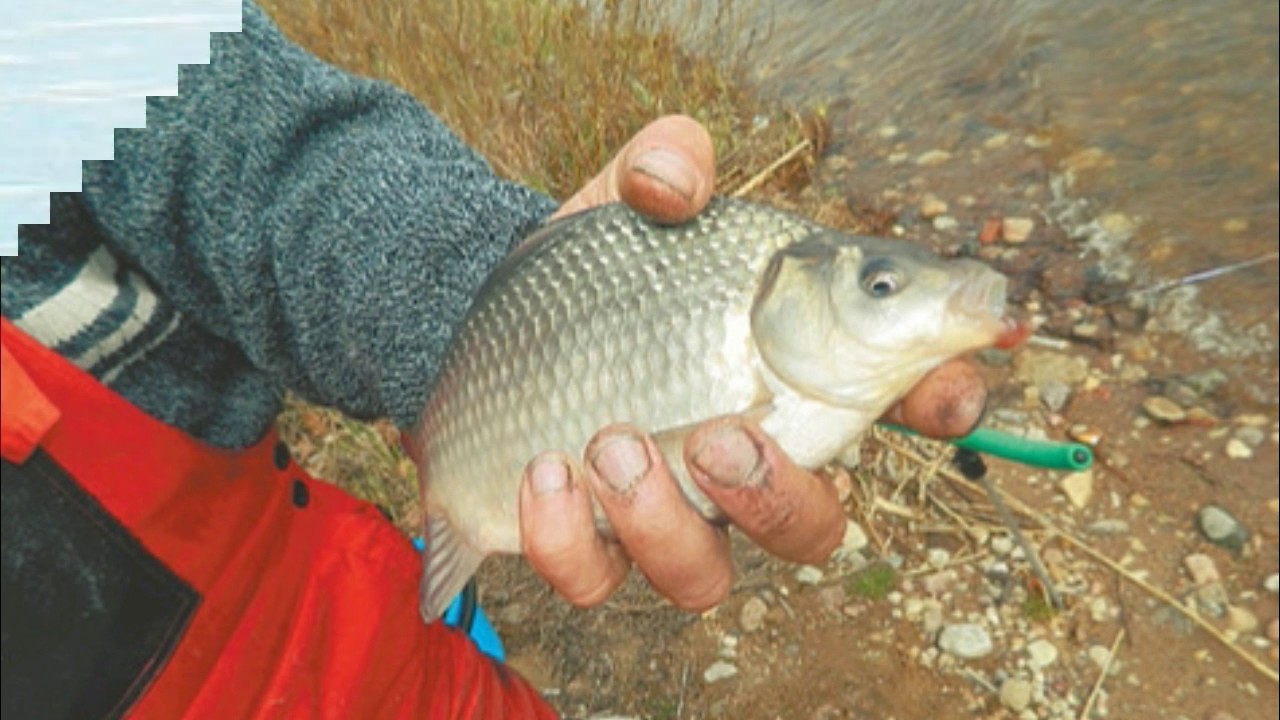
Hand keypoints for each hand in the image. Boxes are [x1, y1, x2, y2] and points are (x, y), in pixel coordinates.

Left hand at [519, 116, 985, 610]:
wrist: (494, 320)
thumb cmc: (595, 269)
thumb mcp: (626, 204)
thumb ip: (664, 164)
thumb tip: (674, 177)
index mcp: (783, 375)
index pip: (891, 398)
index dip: (939, 401)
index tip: (947, 391)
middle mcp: (738, 461)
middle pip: (809, 529)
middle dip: (777, 496)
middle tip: (723, 436)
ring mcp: (662, 513)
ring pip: (703, 576)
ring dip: (665, 521)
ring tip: (610, 444)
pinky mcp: (582, 542)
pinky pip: (593, 579)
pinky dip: (570, 538)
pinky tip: (542, 470)